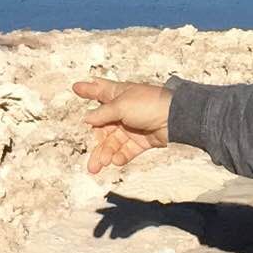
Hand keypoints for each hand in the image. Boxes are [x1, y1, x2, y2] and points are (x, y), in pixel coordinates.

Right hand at [61, 79, 181, 176]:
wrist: (175, 119)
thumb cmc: (149, 104)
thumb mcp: (120, 105)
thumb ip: (102, 113)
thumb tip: (87, 118)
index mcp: (117, 96)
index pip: (99, 91)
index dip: (88, 89)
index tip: (76, 87)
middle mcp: (122, 111)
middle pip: (103, 128)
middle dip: (97, 145)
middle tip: (93, 160)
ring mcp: (131, 127)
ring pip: (113, 143)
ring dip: (106, 154)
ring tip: (102, 165)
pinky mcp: (141, 140)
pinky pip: (127, 151)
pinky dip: (121, 157)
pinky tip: (117, 161)